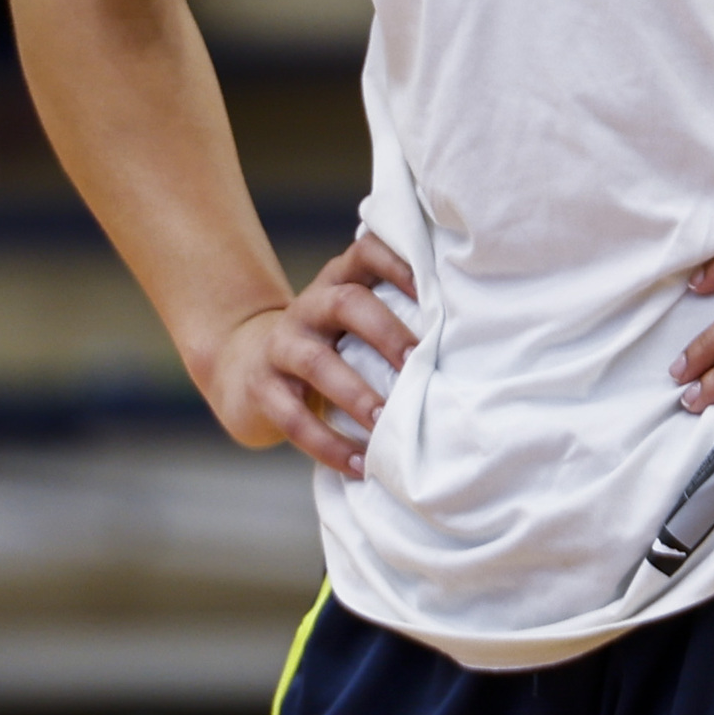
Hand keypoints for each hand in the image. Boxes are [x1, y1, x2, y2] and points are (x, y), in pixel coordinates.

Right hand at [200, 231, 419, 476]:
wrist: (245, 365)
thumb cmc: (329, 341)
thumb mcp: (352, 315)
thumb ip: (393, 311)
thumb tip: (468, 337)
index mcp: (339, 280)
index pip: (367, 251)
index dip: (399, 262)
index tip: (433, 287)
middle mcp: (309, 306)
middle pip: (347, 303)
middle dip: (387, 332)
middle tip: (419, 362)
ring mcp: (281, 345)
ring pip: (318, 362)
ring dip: (357, 393)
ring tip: (387, 420)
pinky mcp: (261, 389)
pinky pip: (293, 417)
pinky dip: (328, 444)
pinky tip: (358, 464)